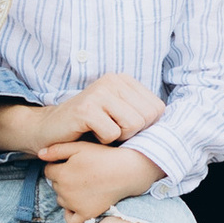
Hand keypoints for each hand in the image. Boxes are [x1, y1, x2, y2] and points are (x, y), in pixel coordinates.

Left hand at [40, 136, 156, 222]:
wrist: (127, 171)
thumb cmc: (104, 156)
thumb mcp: (80, 147)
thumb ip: (57, 149)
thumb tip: (39, 154)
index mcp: (62, 174)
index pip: (48, 171)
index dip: (59, 165)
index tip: (73, 162)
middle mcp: (65, 191)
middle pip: (55, 185)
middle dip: (63, 179)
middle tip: (82, 172)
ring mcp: (75, 205)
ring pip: (62, 200)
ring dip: (68, 194)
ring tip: (86, 184)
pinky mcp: (86, 215)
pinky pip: (71, 221)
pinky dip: (72, 214)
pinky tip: (79, 204)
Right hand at [50, 73, 166, 147]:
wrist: (48, 129)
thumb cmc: (88, 127)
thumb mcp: (118, 115)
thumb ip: (141, 115)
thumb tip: (175, 128)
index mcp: (125, 80)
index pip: (157, 109)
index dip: (144, 127)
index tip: (123, 128)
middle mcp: (113, 80)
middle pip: (147, 118)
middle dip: (131, 134)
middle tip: (110, 131)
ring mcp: (99, 93)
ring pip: (132, 125)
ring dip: (117, 138)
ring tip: (101, 132)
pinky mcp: (86, 109)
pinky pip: (112, 134)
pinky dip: (103, 141)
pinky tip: (89, 134)